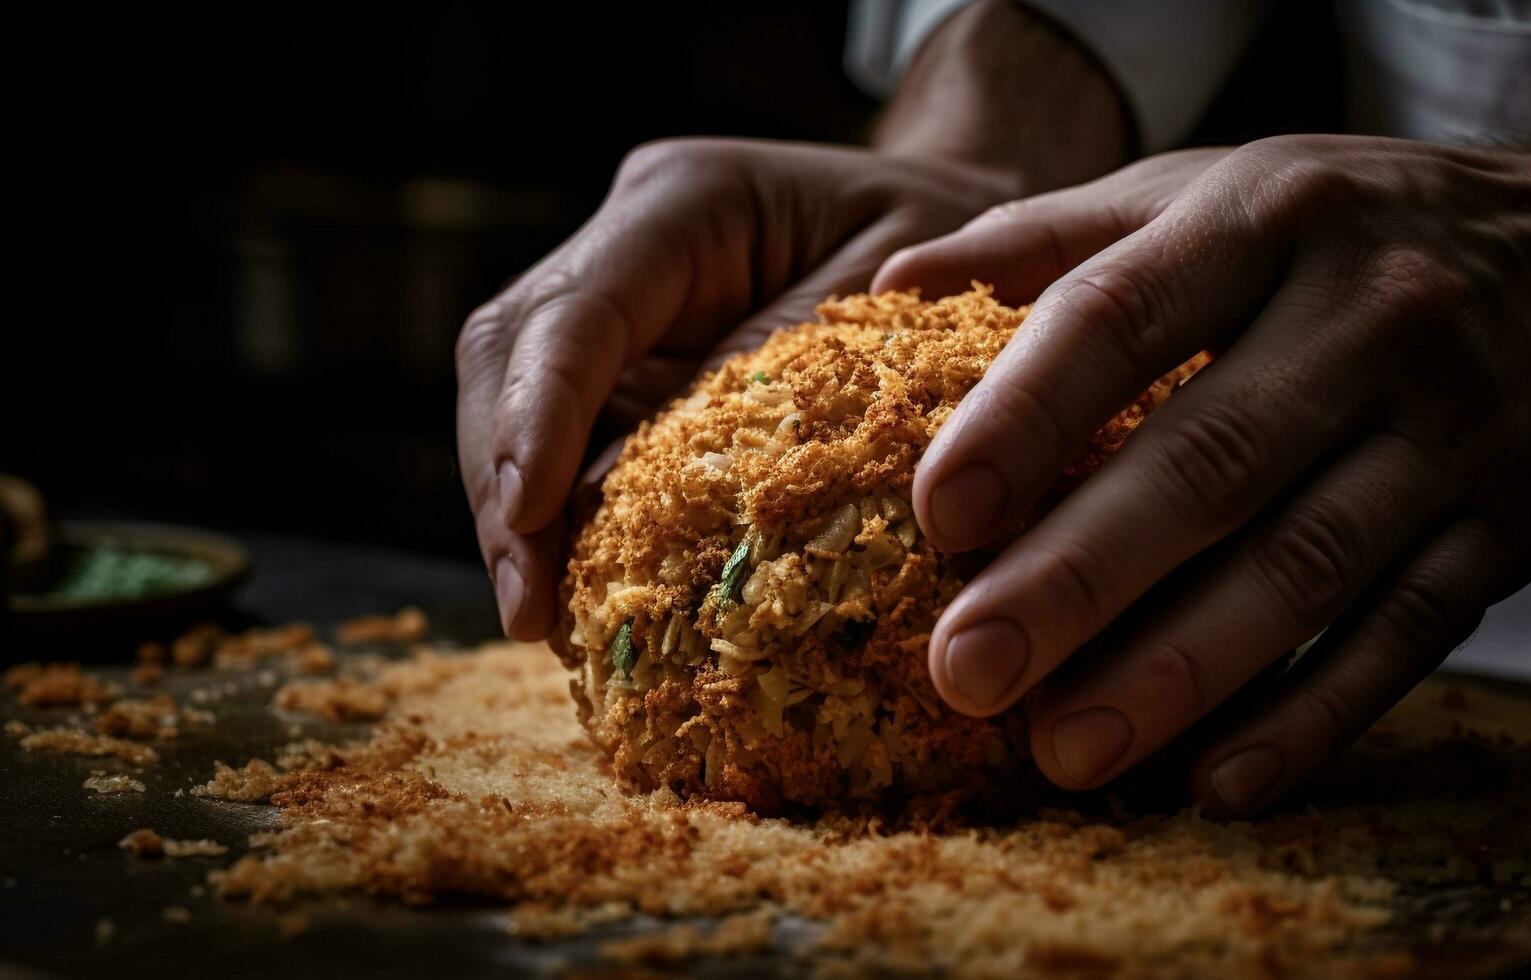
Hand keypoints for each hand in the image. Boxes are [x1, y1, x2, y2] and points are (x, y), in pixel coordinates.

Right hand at [456, 139, 1016, 639]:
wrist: (976, 249)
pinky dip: (570, 525)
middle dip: (503, 485)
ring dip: (522, 519)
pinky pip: (573, 449)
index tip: (532, 515)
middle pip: (509, 354)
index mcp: (688, 200)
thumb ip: (795, 378)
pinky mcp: (633, 377)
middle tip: (528, 607)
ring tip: (545, 623)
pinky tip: (585, 602)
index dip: (539, 412)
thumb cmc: (951, 263)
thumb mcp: (904, 306)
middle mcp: (630, 249)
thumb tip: (690, 502)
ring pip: (516, 407)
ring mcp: (622, 316)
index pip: (577, 309)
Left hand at [876, 65, 1530, 813]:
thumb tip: (884, 295)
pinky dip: (1312, 717)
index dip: (1026, 416)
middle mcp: (1371, 318)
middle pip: (1210, 462)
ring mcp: (1454, 431)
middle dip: (1080, 578)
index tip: (938, 516)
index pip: (1124, 313)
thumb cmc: (1347, 229)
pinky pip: (1406, 635)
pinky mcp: (1510, 527)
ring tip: (1066, 751)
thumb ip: (1050, 241)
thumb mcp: (1207, 192)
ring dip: (1181, 671)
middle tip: (968, 673)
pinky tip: (1218, 781)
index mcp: (1267, 220)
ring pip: (1307, 566)